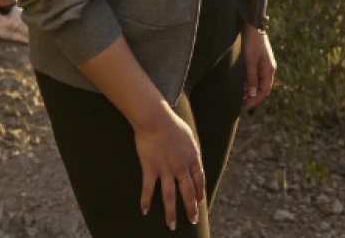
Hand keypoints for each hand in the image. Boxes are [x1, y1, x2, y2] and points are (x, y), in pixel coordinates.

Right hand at [134, 102, 205, 229]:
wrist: (156, 119)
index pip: (199, 180)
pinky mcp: (150, 168)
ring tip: (172, 225)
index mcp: (192, 157)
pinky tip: (144, 211)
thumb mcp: (189, 135)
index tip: (199, 203)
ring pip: (170, 196)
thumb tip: (192, 158)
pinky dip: (146, 200)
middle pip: (187, 192)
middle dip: (190, 208)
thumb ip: (191, 149)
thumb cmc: (172, 123)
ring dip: (171, 212)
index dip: (199, 192)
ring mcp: (166, 169)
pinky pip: (148, 188)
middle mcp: (181, 167)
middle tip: (193, 220)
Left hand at [242, 26, 275, 109]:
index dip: (255, 100)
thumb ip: (251, 78)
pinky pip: (254, 76)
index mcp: (269, 70)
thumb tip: (252, 94)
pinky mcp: (257, 62)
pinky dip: (247, 82)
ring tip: (237, 95)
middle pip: (261, 88)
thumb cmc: (252, 43)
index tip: (245, 106)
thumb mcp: (250, 62)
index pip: (264, 91)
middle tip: (239, 103)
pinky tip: (239, 85)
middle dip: (251, 97)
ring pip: (256, 83)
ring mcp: (263, 65)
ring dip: (248, 90)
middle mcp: (268, 69)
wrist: (252, 26)